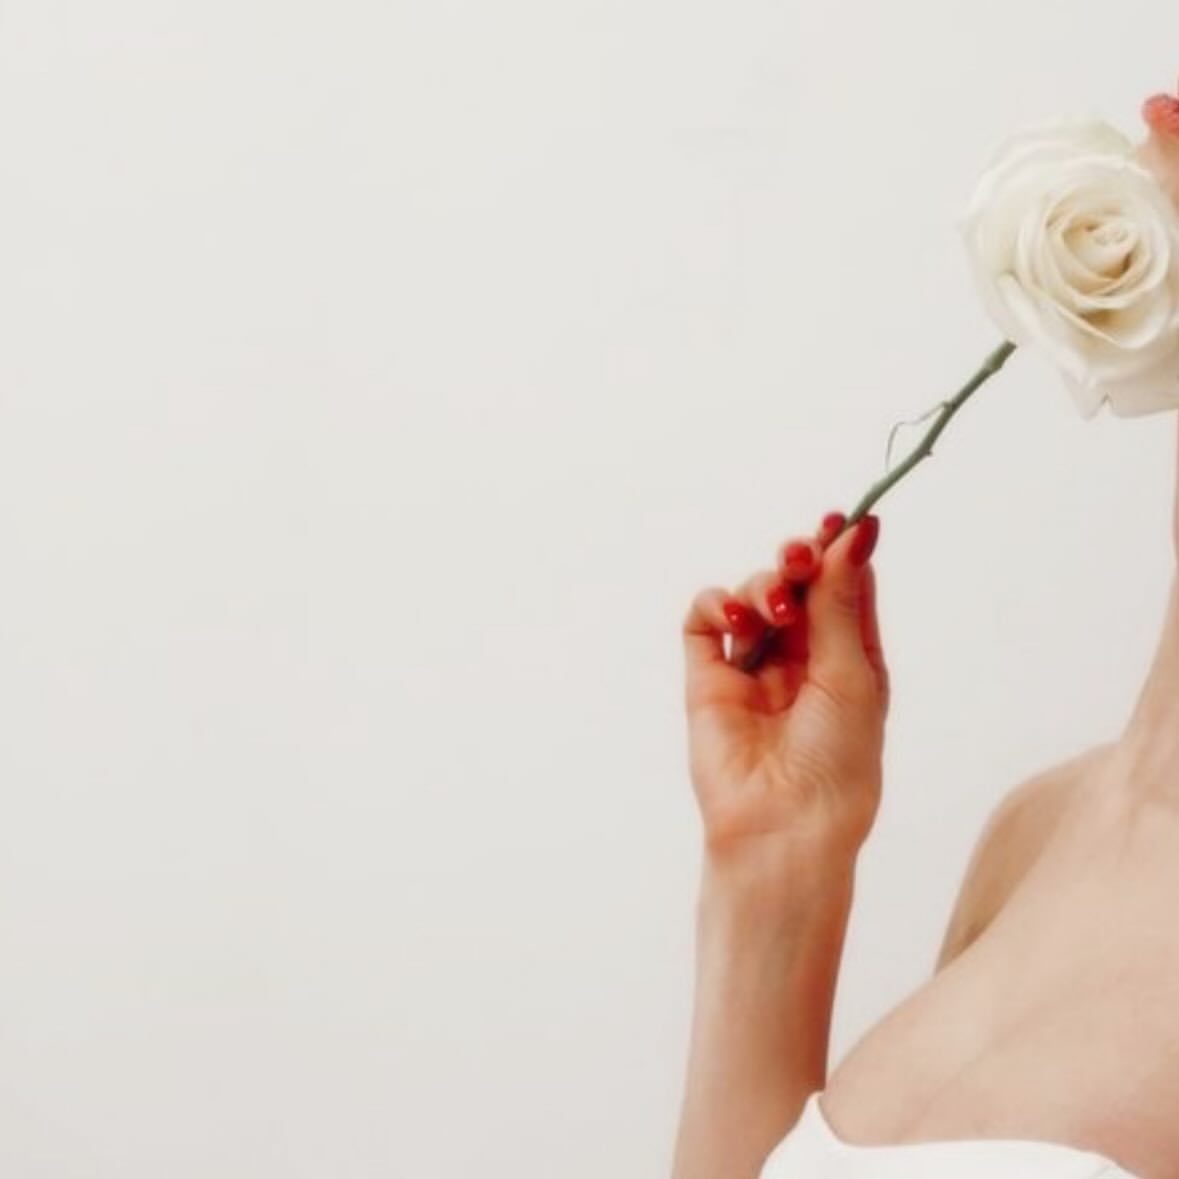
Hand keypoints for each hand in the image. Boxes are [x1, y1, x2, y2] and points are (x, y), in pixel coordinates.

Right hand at [681, 511, 888, 870]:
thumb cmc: (837, 762)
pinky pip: (703, 622)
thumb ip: (841, 602)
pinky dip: (716, 603)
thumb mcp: (853, 673)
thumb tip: (857, 532)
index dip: (841, 550)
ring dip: (766, 586)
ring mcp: (750, 666)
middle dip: (800, 558)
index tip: (844, 520)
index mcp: (845, 657)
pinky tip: (737, 615)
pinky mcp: (707, 678)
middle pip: (795, 583)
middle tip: (802, 555)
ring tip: (778, 608)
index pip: (841, 586)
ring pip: (751, 595)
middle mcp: (797, 657)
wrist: (786, 825)